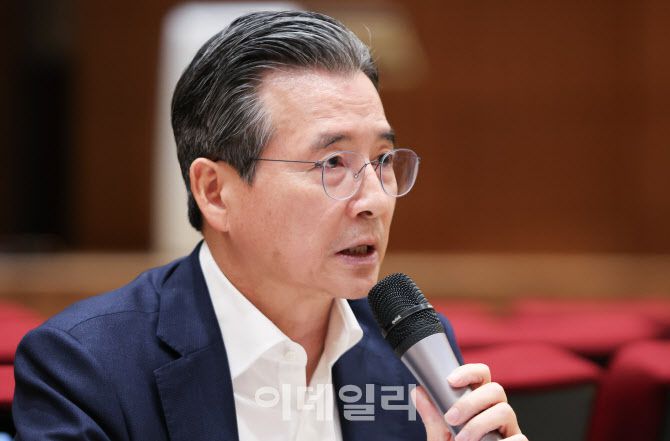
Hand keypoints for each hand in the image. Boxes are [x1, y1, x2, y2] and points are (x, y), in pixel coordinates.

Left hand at [411, 363, 526, 440]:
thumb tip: (418, 391)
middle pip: (495, 389)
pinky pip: (518, 439)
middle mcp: (496, 415)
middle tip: (451, 419)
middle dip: (470, 401)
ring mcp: (509, 432)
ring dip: (480, 424)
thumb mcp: (440, 440)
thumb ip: (433, 419)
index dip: (469, 372)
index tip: (450, 381)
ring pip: (505, 411)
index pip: (482, 377)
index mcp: (479, 406)